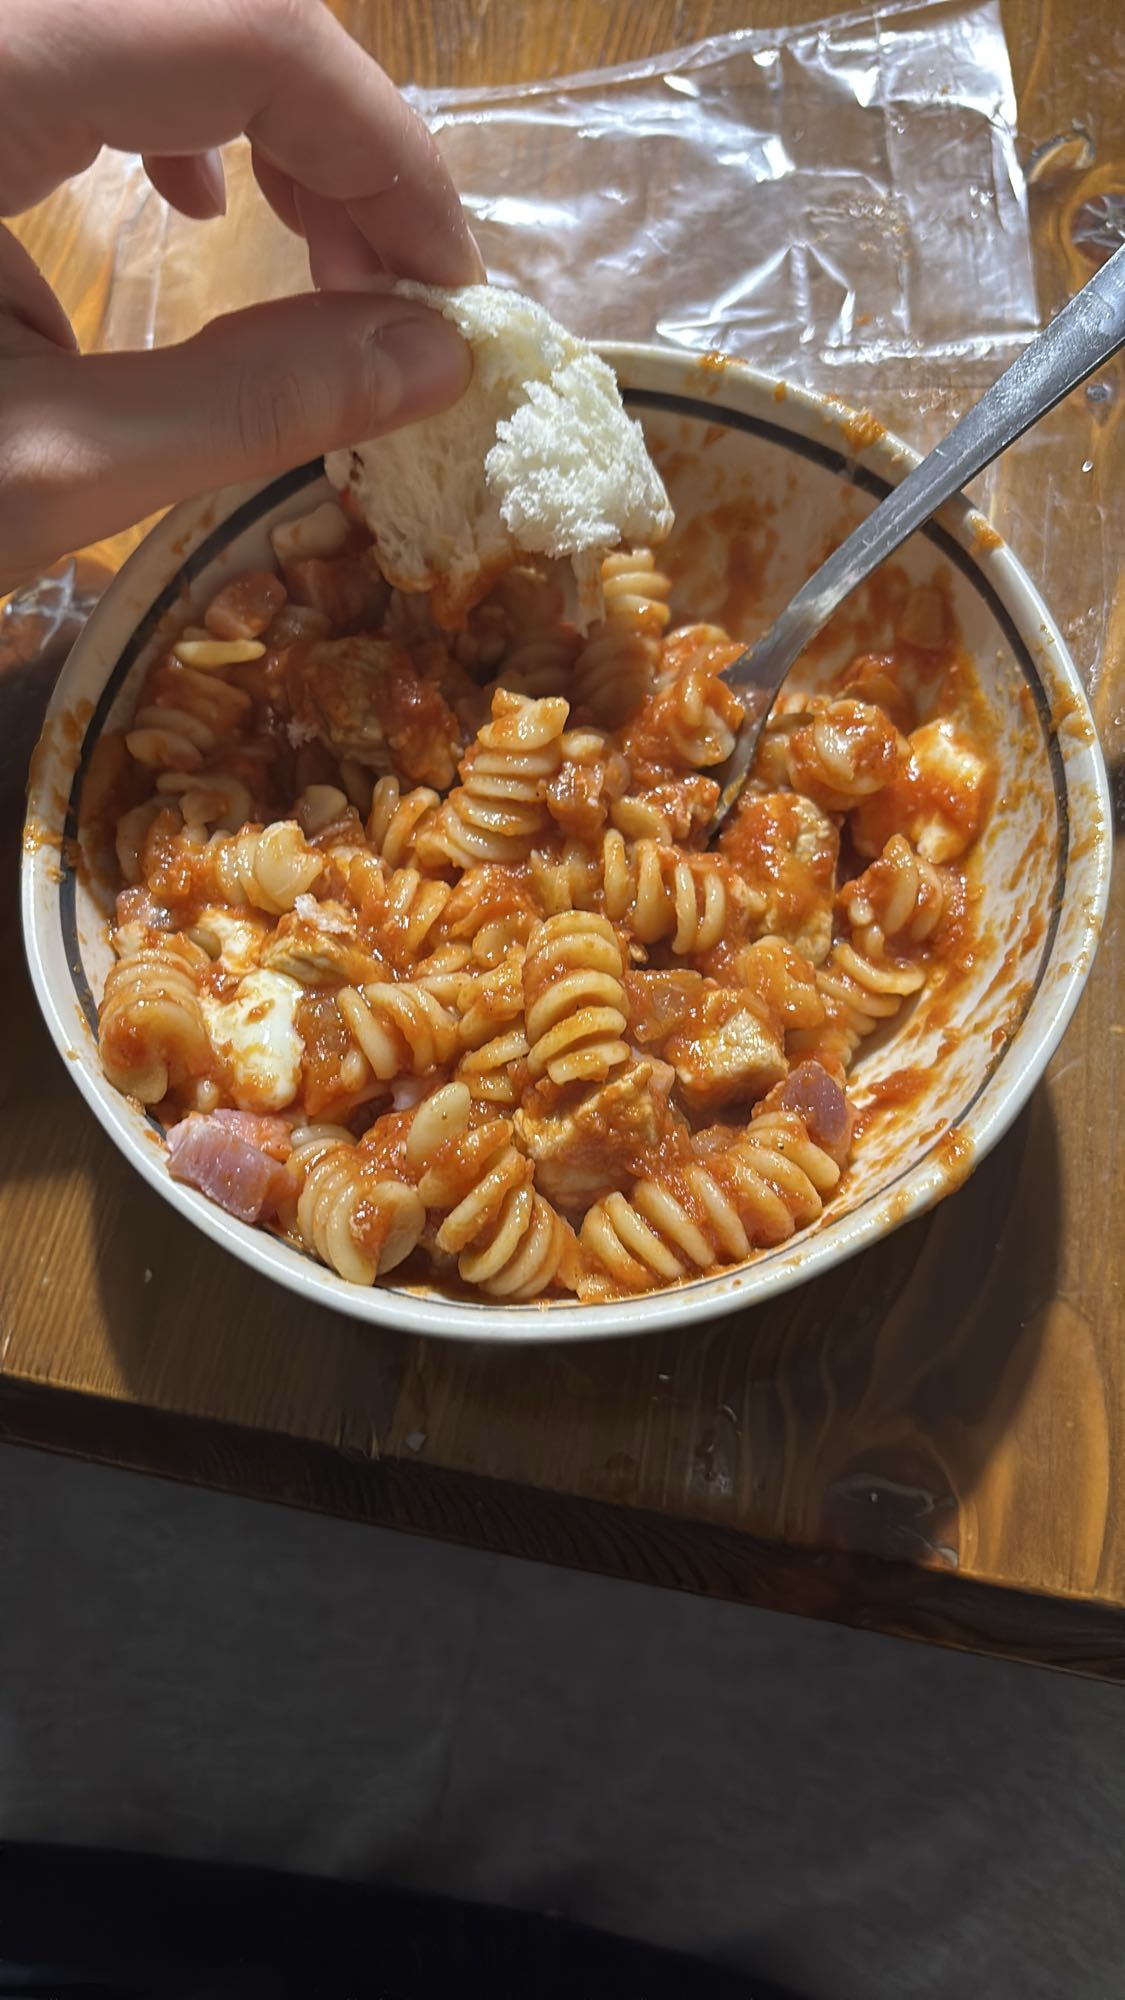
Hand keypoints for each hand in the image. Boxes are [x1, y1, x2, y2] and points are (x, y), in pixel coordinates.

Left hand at [0, 0, 481, 592]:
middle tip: (390, 293)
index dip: (389, 153)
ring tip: (314, 255)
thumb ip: (251, 402)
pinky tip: (178, 202)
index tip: (448, 289)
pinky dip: (155, 111)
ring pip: (150, 18)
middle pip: (212, 4)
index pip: (256, 35)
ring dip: (259, 121)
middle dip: (333, 140)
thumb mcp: (40, 467)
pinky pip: (74, 40)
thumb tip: (429, 359)